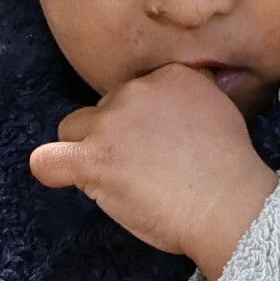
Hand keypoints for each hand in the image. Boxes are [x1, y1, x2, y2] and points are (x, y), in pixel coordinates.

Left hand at [27, 66, 279, 276]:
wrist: (231, 205)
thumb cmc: (231, 172)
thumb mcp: (221, 111)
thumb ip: (193, 97)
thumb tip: (193, 90)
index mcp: (170, 75)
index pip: (134, 92)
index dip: (141, 124)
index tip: (161, 148)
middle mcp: (138, 90)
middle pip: (103, 109)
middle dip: (115, 138)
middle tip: (146, 171)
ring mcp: (113, 123)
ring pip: (74, 128)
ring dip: (88, 151)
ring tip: (119, 180)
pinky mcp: (96, 159)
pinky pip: (48, 160)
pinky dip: (51, 169)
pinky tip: (63, 177)